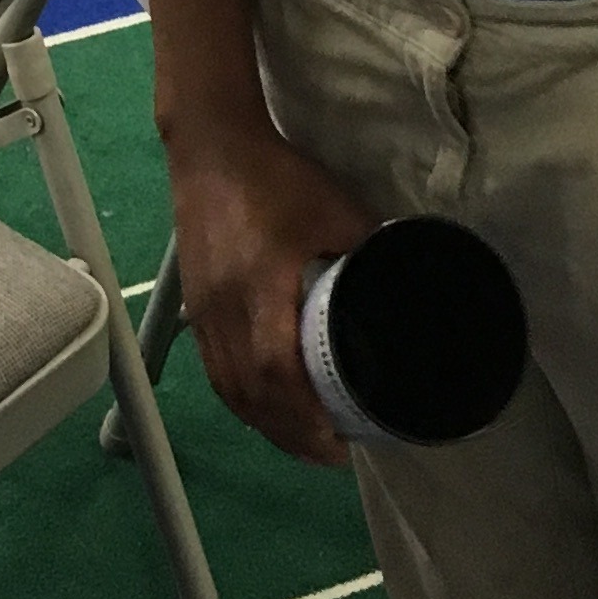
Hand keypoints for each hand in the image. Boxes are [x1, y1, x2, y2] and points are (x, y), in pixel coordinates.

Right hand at [168, 123, 377, 467]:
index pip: (274, 371)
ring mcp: (203, 311)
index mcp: (259, 287)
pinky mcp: (195, 305)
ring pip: (228, 388)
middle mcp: (223, 310)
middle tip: (331, 453)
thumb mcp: (336, 207)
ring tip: (303, 439)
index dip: (304, 416)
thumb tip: (402, 282)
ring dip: (265, 423)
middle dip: (290, 434)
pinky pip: (215, 370)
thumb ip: (367, 248)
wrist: (210, 144)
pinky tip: (264, 406)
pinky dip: (242, 399)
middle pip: (249, 395)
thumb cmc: (275, 176)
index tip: (337, 441)